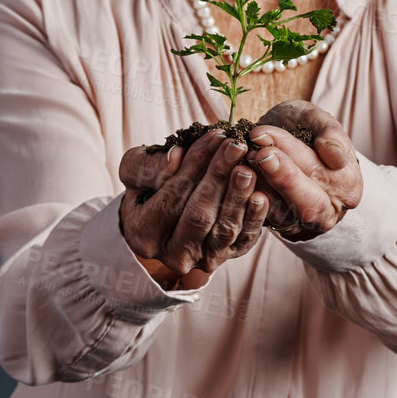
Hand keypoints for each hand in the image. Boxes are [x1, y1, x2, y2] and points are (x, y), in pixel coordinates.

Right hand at [117, 130, 270, 283]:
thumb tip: (176, 157)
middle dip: (218, 176)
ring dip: (238, 196)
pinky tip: (261, 195)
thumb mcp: (135, 170)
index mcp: (143, 235)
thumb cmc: (149, 186)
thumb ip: (148, 165)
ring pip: (223, 230)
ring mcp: (202, 260)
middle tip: (236, 146)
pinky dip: (254, 218)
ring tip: (248, 167)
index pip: (171, 198)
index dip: (193, 166)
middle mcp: (173, 256)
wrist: (164, 213)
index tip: (213, 137)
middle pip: (199, 215)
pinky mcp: (228, 257)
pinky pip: (244, 240)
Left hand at [244, 101, 362, 240]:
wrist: (285, 143)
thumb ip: (331, 133)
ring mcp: (301, 224)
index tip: (263, 135)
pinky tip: (233, 175)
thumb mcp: (318, 120)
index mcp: (347, 186)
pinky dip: (246, 197)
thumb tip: (335, 157)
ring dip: (258, 186)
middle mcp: (327, 212)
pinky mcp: (276, 227)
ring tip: (241, 159)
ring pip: (281, 214)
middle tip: (257, 154)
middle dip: (281, 178)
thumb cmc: (305, 129)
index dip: (291, 153)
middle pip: (308, 204)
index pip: (322, 172)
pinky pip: (261, 219)